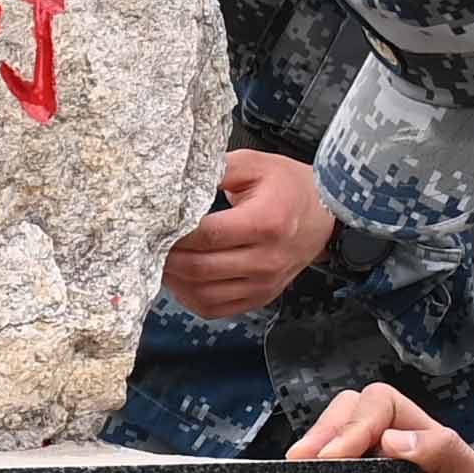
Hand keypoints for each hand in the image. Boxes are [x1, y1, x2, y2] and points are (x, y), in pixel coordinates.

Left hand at [164, 150, 335, 316]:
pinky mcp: (261, 297)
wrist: (325, 213)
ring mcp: (265, 283)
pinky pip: (215, 309)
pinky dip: (191, 298)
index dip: (176, 233)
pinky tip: (181, 279)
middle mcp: (267, 259)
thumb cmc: (286, 184)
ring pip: (204, 294)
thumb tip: (175, 184)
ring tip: (160, 261)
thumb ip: (214, 171)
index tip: (156, 224)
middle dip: (168, 258)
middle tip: (149, 244)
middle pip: (201, 268)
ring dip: (175, 281)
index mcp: (266, 222)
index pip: (209, 235)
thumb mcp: (253, 163)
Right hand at [290, 385, 473, 472]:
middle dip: (322, 435)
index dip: (352, 425)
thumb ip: (443, 455)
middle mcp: (403, 460)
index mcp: (427, 441)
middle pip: (350, 421)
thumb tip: (392, 438)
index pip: (378, 406)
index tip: (336, 457)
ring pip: (341, 458)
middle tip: (299, 465)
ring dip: (316, 463)